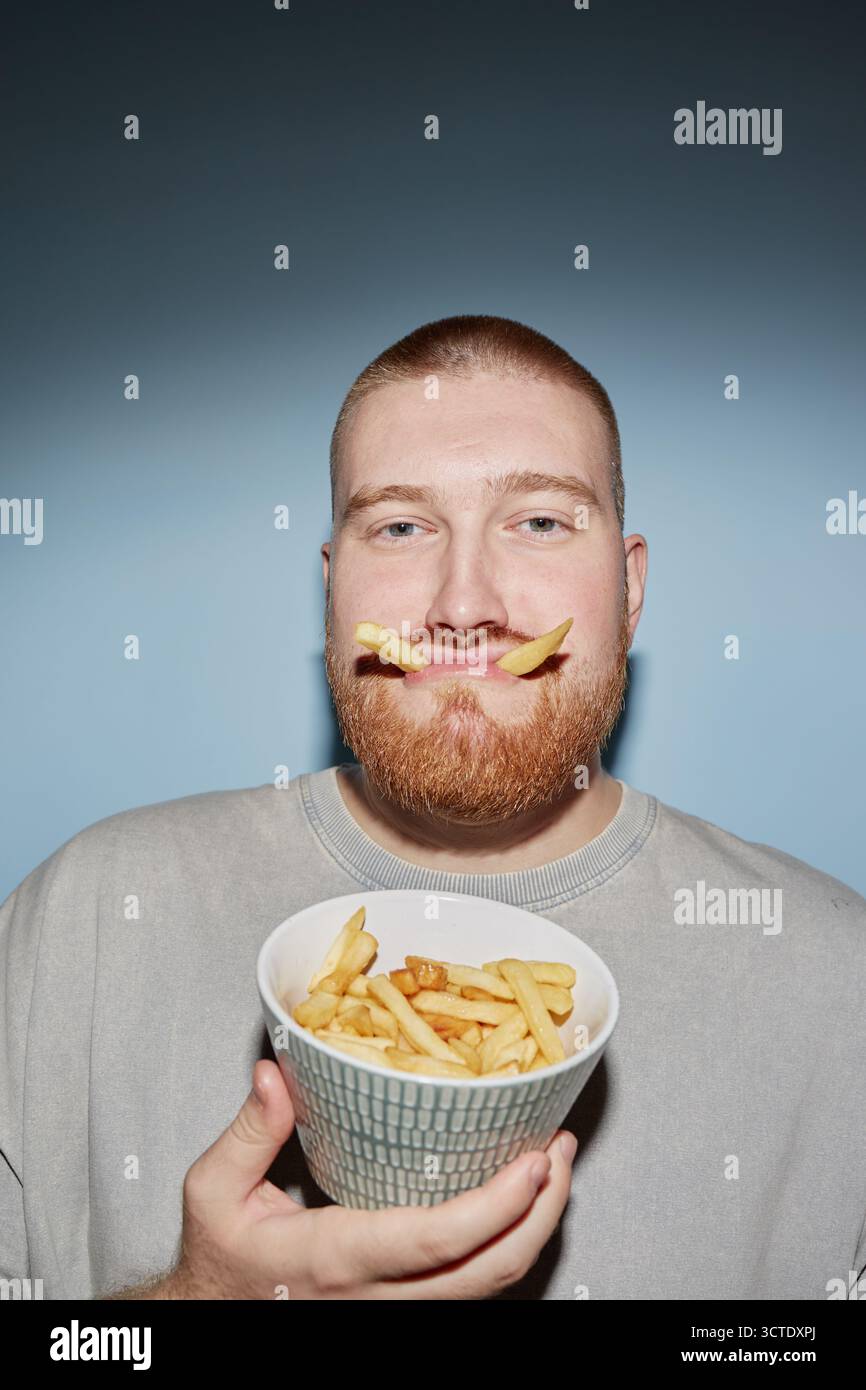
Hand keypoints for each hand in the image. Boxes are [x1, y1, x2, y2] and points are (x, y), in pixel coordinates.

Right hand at [169, 1058, 577, 1298]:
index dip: (496, 1207)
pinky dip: (510, 1244)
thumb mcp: (215, 1190)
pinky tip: (519, 1201)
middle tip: (560, 1150)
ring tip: (554, 1166)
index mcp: (336, 1258)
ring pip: (491, 1287)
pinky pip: (475, 1287)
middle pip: (488, 1272)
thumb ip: (250, 1130)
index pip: (433, 1242)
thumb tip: (275, 1072)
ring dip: (536, 1228)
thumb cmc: (222, 1257)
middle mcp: (379, 1298)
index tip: (534, 1163)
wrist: (214, 1318)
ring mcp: (399, 1313)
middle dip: (542, 1212)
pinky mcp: (408, 1311)